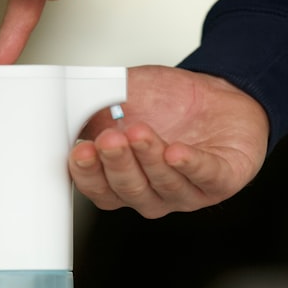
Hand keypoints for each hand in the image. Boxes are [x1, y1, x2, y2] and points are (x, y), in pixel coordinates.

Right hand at [70, 66, 268, 217]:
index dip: (89, 175)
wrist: (216, 95)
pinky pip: (206, 177)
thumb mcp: (123, 97)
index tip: (80, 152)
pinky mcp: (223, 179)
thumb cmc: (169, 104)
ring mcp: (189, 190)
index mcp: (126, 180)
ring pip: (165, 184)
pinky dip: (191, 165)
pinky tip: (177, 152)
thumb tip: (64, 109)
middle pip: (131, 190)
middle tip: (110, 138)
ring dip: (150, 159)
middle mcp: (155, 191)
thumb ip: (94, 106)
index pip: (102, 191)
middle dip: (118, 164)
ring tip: (139, 133)